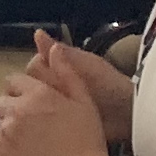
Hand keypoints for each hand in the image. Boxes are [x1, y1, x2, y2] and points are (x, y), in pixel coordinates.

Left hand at [0, 37, 126, 155]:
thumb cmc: (89, 143)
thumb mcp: (85, 102)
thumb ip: (66, 72)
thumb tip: (52, 46)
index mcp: (38, 93)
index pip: (14, 82)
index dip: (25, 94)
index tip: (38, 109)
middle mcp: (17, 110)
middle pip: (2, 101)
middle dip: (14, 109)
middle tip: (35, 128)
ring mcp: (4, 133)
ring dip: (7, 128)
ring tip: (29, 144)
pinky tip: (18, 155)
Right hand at [20, 28, 136, 147]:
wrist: (125, 113)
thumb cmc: (107, 84)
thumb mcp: (85, 64)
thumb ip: (61, 52)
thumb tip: (37, 32)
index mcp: (58, 66)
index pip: (33, 65)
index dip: (40, 71)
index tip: (51, 76)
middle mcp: (52, 84)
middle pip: (30, 83)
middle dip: (40, 88)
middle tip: (56, 93)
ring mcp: (52, 105)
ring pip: (31, 101)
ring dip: (38, 104)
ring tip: (53, 107)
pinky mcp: (55, 123)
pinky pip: (39, 119)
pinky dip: (40, 119)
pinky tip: (47, 120)